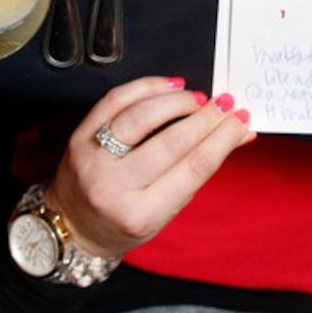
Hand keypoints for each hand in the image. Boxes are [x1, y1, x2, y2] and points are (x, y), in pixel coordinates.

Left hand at [44, 77, 251, 258]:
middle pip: (171, 142)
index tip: (240, 123)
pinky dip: (146, 88)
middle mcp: (113, 187)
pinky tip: (169, 86)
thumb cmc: (122, 222)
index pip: (192, 169)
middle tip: (226, 105)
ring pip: (141, 117)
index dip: (222, 141)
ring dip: (177, 102)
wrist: (71, 226)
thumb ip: (198, 171)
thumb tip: (238, 134)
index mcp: (140, 214)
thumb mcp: (164, 210)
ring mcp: (92, 160)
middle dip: (206, 119)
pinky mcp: (79, 137)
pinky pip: (114, 101)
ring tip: (199, 98)